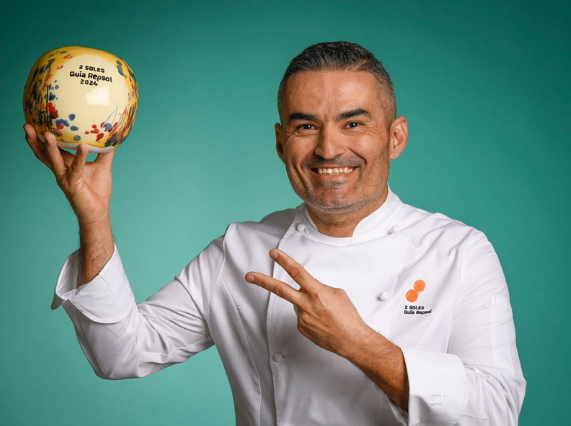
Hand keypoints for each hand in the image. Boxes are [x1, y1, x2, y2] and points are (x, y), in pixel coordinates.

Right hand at [24, 124, 114, 225]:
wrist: (99, 211)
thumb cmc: (98, 189)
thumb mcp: (103, 165)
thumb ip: (105, 151)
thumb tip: (112, 135)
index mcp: (65, 164)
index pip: (49, 148)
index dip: (41, 137)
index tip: (34, 121)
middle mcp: (61, 170)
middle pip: (43, 153)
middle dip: (33, 140)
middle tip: (27, 125)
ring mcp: (64, 178)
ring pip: (53, 160)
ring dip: (50, 148)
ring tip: (46, 134)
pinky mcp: (73, 185)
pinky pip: (76, 169)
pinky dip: (80, 158)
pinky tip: (83, 147)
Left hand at [246, 249, 369, 357]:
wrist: (352, 340)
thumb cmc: (348, 317)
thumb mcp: (337, 293)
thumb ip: (319, 288)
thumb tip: (310, 289)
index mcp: (317, 292)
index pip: (297, 272)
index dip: (284, 261)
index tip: (274, 254)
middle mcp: (306, 304)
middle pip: (280, 289)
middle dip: (263, 282)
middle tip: (249, 276)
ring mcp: (302, 318)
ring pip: (298, 304)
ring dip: (308, 305)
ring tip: (325, 314)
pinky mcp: (301, 329)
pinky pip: (302, 317)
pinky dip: (310, 317)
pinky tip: (322, 322)